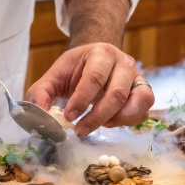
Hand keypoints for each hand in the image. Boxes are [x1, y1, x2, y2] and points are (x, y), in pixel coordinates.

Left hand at [25, 43, 154, 137]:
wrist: (98, 60)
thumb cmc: (76, 69)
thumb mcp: (55, 76)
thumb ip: (41, 92)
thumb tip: (40, 113)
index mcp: (101, 53)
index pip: (94, 78)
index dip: (81, 100)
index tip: (69, 117)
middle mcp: (124, 63)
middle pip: (116, 94)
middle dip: (97, 117)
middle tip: (80, 131)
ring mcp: (138, 77)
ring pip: (137, 102)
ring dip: (116, 120)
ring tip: (99, 125)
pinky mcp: (144, 92)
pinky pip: (143, 111)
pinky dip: (128, 121)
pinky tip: (110, 122)